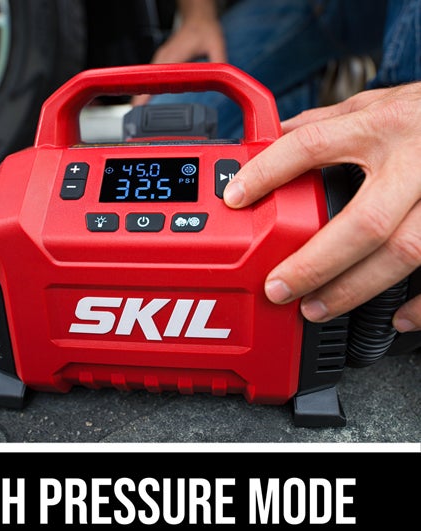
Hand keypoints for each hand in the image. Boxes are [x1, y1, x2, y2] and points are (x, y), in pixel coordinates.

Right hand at [132, 6, 225, 105]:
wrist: (197, 18)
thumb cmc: (205, 30)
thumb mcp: (217, 44)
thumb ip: (219, 62)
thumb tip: (221, 78)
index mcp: (176, 54)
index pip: (158, 76)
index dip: (149, 92)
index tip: (141, 105)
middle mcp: (164, 56)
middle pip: (148, 80)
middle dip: (141, 97)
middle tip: (137, 114)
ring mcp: (160, 57)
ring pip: (147, 77)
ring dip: (142, 92)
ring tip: (138, 110)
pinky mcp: (160, 59)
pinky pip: (151, 75)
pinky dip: (147, 86)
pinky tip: (145, 98)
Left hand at [223, 83, 420, 332]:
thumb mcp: (377, 104)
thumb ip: (329, 122)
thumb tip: (276, 135)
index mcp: (381, 126)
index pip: (312, 146)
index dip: (268, 171)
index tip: (235, 198)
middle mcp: (413, 161)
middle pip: (362, 222)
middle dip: (315, 262)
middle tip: (279, 288)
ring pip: (404, 252)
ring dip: (355, 288)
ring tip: (316, 308)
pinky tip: (397, 319)